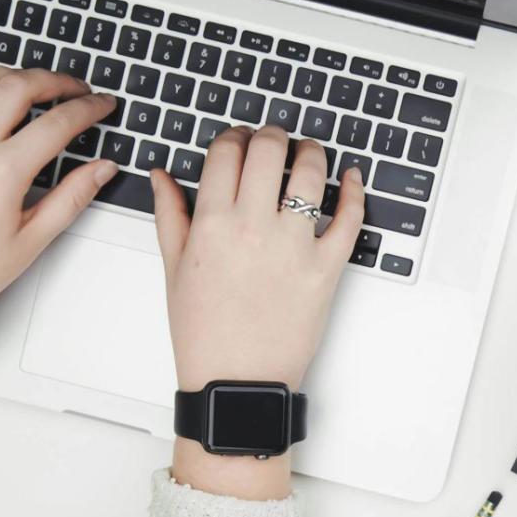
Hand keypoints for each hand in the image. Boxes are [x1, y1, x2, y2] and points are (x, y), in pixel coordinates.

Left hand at [0, 67, 119, 309]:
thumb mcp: (31, 239)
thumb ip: (71, 197)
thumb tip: (102, 169)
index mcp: (1, 172)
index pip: (57, 123)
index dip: (87, 108)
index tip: (102, 105)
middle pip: (18, 86)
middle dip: (55, 80)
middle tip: (75, 87)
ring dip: (13, 76)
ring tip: (34, 85)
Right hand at [152, 125, 364, 498]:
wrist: (236, 382)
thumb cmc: (204, 333)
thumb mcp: (174, 270)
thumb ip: (170, 214)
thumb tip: (162, 175)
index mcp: (212, 224)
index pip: (227, 152)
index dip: (234, 136)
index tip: (240, 140)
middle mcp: (254, 228)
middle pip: (269, 150)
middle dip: (272, 135)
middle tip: (275, 140)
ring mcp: (294, 247)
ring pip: (311, 173)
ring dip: (311, 152)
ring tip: (308, 154)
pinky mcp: (327, 269)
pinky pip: (350, 218)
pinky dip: (355, 191)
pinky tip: (351, 178)